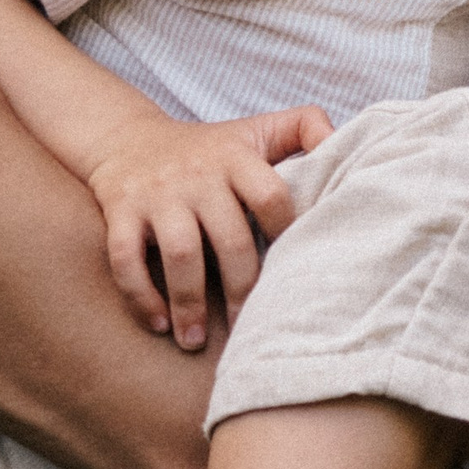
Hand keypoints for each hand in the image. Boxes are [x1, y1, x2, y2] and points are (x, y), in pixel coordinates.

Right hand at [85, 104, 334, 348]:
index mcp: (236, 157)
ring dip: (190, 303)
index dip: (287, 235)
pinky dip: (141, 295)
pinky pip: (125, 258)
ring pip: (180, 253)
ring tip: (196, 340)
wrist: (127, 138)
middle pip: (229, 237)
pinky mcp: (121, 211)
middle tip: (249, 327)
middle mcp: (197, 174)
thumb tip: (347, 145)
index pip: (272, 196)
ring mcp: (157, 194)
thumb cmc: (209, 147)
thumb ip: (306, 129)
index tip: (294, 272)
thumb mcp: (257, 129)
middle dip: (242, 288)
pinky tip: (158, 324)